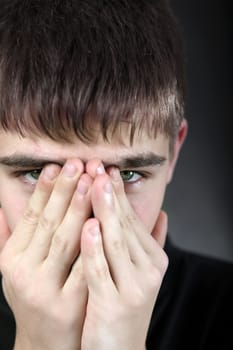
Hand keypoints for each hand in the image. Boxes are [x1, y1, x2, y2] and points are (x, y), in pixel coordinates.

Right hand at [0, 160, 91, 349]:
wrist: (47, 343)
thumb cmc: (34, 298)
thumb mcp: (13, 271)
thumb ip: (8, 238)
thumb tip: (3, 207)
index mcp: (12, 260)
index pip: (30, 217)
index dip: (44, 190)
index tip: (56, 166)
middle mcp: (24, 272)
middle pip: (48, 223)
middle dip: (65, 190)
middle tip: (78, 163)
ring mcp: (45, 289)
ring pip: (64, 240)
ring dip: (78, 208)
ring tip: (90, 181)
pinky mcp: (67, 305)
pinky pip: (82, 267)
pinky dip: (91, 242)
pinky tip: (99, 219)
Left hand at [80, 161, 167, 349]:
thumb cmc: (125, 304)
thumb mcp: (142, 272)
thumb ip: (152, 242)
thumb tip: (164, 214)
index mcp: (153, 259)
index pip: (133, 219)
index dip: (117, 193)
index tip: (104, 169)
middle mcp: (148, 270)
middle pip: (125, 225)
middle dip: (109, 193)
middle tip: (97, 165)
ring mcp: (133, 288)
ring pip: (116, 242)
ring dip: (104, 210)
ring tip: (94, 183)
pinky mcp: (115, 306)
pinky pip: (102, 271)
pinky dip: (94, 247)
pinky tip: (87, 226)